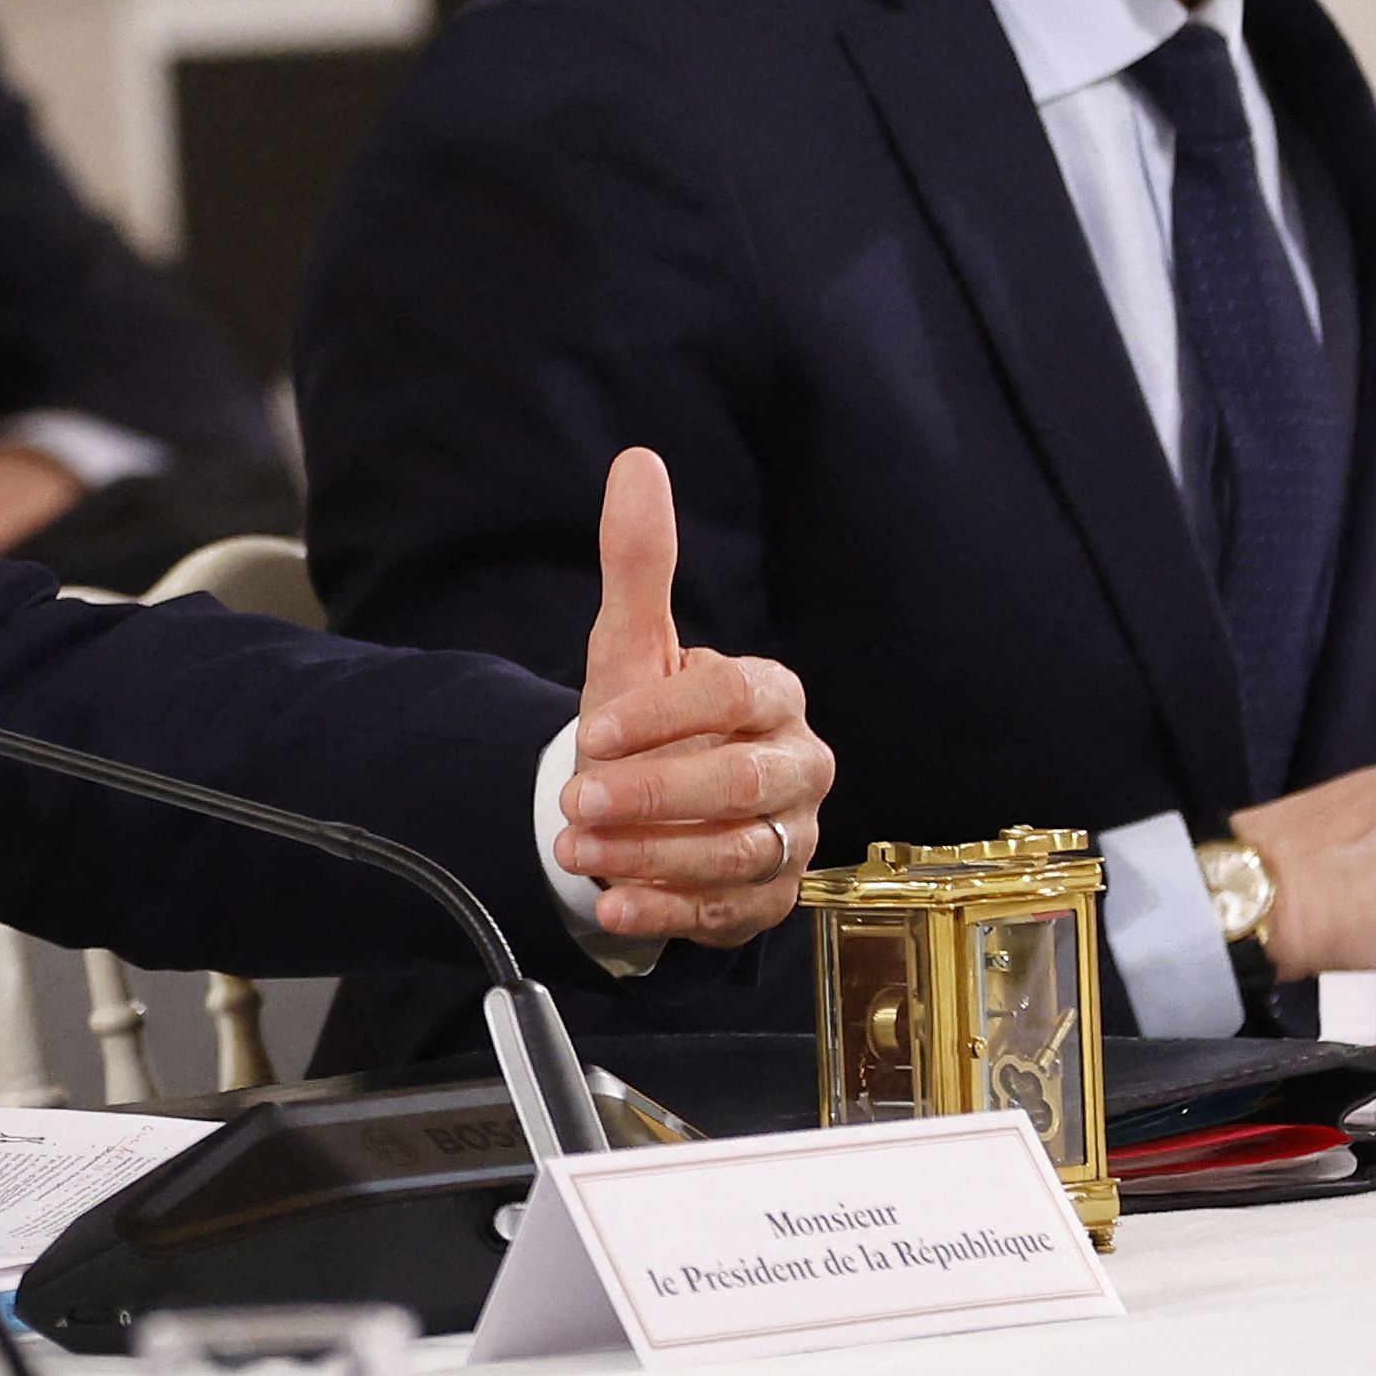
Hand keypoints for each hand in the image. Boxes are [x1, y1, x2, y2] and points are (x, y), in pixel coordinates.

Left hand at [556, 448, 833, 943]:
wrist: (639, 804)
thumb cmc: (645, 720)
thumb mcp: (632, 644)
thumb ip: (638, 561)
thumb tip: (637, 462)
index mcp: (773, 696)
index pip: (735, 698)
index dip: (665, 716)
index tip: (595, 730)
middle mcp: (798, 767)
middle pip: (744, 784)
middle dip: (655, 794)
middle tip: (577, 800)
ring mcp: (790, 838)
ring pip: (740, 854)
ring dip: (655, 857)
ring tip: (578, 852)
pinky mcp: (767, 900)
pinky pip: (730, 914)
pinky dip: (669, 913)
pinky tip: (615, 905)